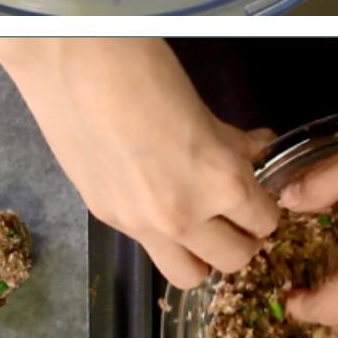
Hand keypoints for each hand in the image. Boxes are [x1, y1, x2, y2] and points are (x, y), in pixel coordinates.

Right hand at [0, 37, 277, 287]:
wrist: (72, 61)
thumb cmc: (144, 65)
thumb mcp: (200, 105)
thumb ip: (229, 141)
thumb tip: (255, 150)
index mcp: (219, 180)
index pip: (264, 221)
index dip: (265, 206)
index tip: (257, 193)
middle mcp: (184, 216)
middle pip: (235, 260)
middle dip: (241, 236)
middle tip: (232, 210)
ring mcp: (141, 225)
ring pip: (191, 276)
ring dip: (202, 254)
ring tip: (196, 220)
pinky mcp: (106, 218)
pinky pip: (148, 246)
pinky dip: (161, 235)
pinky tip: (152, 195)